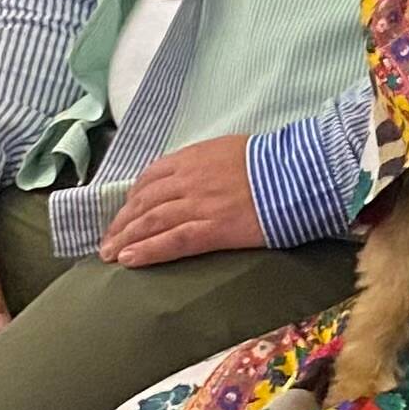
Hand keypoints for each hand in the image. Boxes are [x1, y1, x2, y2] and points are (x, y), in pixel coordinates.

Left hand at [98, 137, 262, 266]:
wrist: (299, 173)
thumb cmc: (276, 161)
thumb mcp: (234, 149)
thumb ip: (209, 161)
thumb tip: (200, 173)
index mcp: (193, 158)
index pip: (151, 177)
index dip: (134, 197)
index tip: (128, 211)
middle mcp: (188, 180)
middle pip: (143, 202)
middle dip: (122, 222)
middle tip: (109, 239)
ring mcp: (198, 205)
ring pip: (150, 222)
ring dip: (126, 239)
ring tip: (110, 254)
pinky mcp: (212, 229)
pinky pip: (171, 241)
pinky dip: (147, 251)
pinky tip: (129, 260)